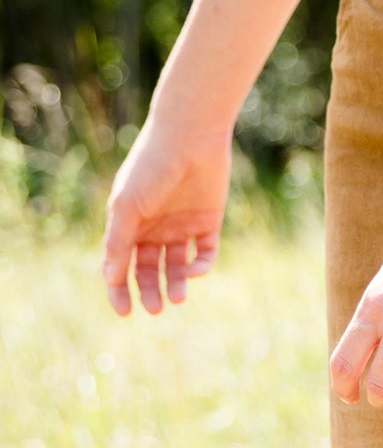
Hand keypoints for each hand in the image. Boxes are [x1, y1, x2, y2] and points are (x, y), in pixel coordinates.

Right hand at [101, 116, 231, 315]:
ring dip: (177, 285)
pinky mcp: (208, 223)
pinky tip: (194, 270)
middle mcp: (154, 228)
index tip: (123, 311)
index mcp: (129, 224)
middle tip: (154, 309)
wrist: (190, 136)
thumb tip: (109, 278)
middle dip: (150, 292)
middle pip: (150, 271)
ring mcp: (182, 227)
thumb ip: (118, 241)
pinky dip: (200, 267)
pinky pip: (205, 254)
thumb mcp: (127, 206)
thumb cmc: (151, 167)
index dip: (119, 289)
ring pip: (178, 268)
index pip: (121, 265)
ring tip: (178, 298)